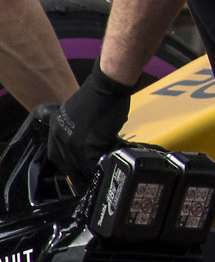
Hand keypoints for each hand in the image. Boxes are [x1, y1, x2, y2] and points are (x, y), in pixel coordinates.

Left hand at [45, 66, 135, 181]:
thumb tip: (88, 143)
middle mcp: (60, 136)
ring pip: (81, 166)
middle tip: (91, 175)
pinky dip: (103, 164)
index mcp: (55, 128)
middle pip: (67, 164)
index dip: (68, 165)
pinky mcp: (89, 144)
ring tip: (103, 170)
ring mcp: (73, 142)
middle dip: (79, 171)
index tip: (78, 170)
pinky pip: (95, 163)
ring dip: (93, 169)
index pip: (56, 155)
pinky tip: (111, 163)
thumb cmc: (99, 95)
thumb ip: (77, 130)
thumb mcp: (77, 113)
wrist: (107, 85)